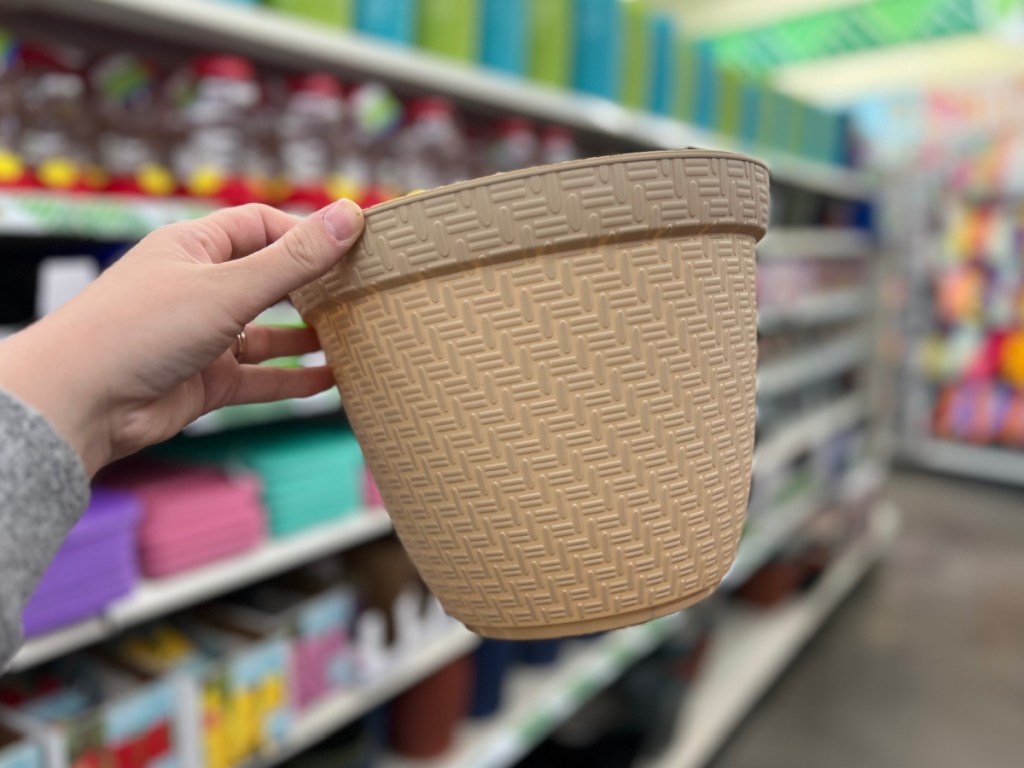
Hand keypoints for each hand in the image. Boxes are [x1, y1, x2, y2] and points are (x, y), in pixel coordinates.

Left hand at [0, 200, 363, 476]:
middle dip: (313, 285)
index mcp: (195, 246)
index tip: (354, 246)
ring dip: (307, 335)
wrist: (80, 404)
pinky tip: (329, 380)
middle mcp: (199, 287)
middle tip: (363, 291)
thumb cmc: (141, 329)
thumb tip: (350, 215)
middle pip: (269, 278)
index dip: (307, 233)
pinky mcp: (206, 380)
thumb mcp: (229, 288)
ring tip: (354, 335)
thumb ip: (294, 259)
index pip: (262, 226)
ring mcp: (203, 336)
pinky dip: (293, 378)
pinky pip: (260, 376)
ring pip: (268, 331)